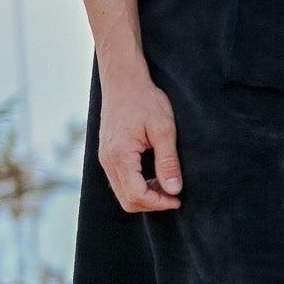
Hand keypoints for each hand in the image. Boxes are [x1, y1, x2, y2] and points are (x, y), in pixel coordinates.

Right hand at [98, 64, 182, 212]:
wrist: (123, 80)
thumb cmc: (144, 99)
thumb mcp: (163, 128)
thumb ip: (168, 161)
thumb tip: (174, 190)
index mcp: (119, 156)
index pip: (136, 195)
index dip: (159, 203)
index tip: (178, 199)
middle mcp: (107, 161)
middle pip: (127, 200)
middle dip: (152, 203)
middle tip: (175, 194)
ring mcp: (105, 159)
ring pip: (123, 193)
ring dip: (146, 195)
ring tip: (167, 184)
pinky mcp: (107, 155)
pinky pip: (121, 181)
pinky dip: (138, 186)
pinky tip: (155, 176)